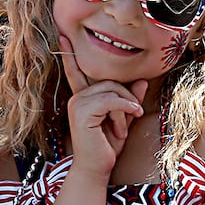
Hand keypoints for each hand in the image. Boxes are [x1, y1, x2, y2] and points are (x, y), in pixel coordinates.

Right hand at [58, 32, 146, 180]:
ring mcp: (78, 103)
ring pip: (112, 89)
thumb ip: (129, 100)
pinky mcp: (82, 112)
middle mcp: (77, 97)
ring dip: (126, 107)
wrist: (96, 169)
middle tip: (132, 116)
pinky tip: (133, 116)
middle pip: (109, 80)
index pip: (78, 72)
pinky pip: (111, 100)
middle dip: (126, 97)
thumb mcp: (123, 119)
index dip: (71, 55)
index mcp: (83, 97)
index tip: (63, 35)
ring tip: (124, 127)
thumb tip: (141, 80)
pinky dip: (126, 108)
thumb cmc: (107, 147)